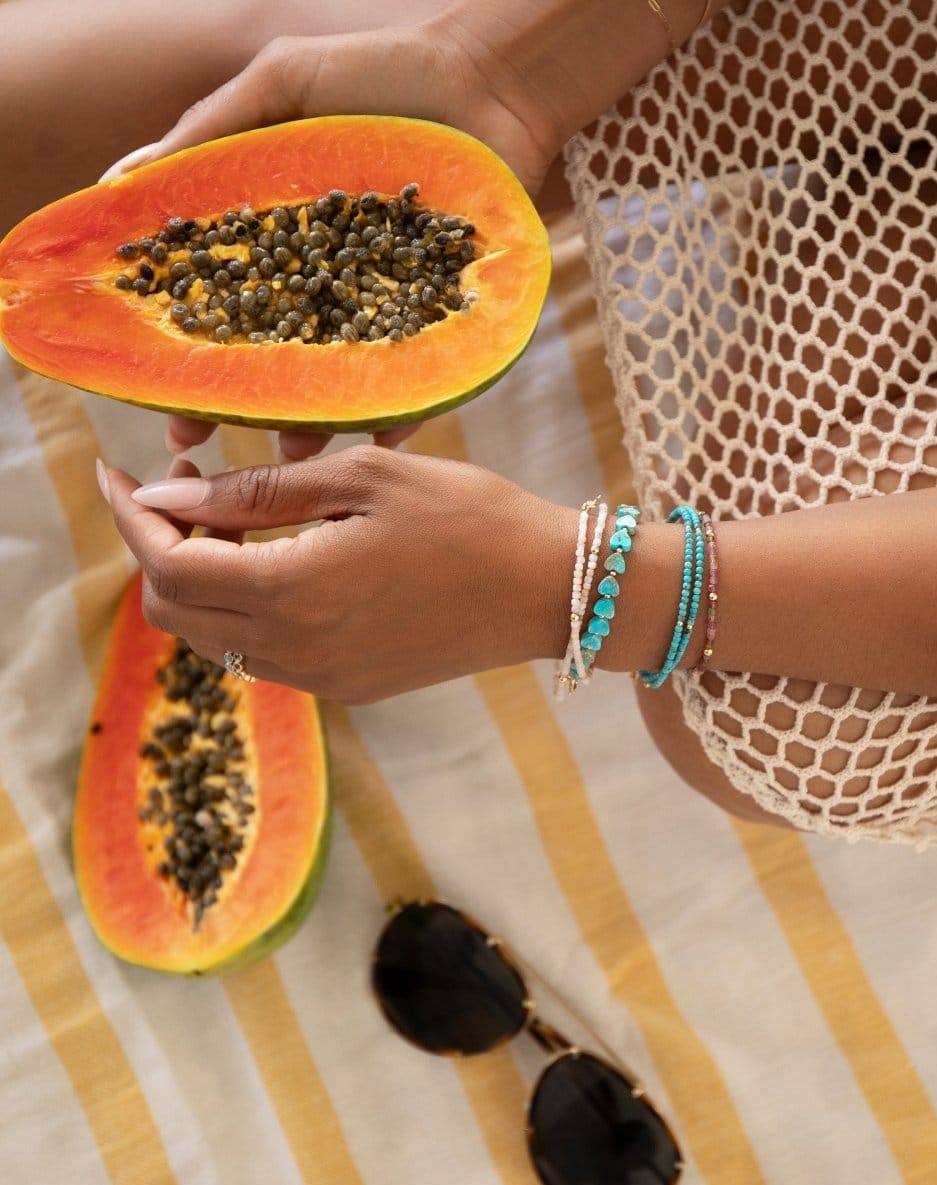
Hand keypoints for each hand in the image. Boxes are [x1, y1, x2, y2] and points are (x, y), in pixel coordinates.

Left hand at [99, 446, 574, 703]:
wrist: (546, 589)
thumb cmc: (468, 517)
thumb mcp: (362, 479)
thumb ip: (256, 492)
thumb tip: (167, 498)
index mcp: (295, 589)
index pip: (169, 563)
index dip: (133, 517)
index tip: (119, 475)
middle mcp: (298, 648)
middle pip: (176, 610)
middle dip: (158, 550)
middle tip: (188, 492)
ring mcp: (323, 677)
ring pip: (213, 638)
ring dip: (200, 583)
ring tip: (233, 524)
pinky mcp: (350, 687)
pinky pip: (263, 654)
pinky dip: (244, 611)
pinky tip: (281, 566)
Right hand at [102, 17, 562, 461]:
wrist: (486, 82)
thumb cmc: (382, 75)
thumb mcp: (283, 87)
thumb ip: (212, 136)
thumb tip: (118, 183)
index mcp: (282, 244)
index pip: (226, 315)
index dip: (195, 362)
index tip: (167, 406)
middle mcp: (329, 286)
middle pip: (277, 363)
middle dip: (240, 411)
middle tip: (205, 449)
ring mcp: (385, 307)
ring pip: (342, 381)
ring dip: (314, 424)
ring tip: (289, 455)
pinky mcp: (442, 317)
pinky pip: (420, 374)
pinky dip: (400, 407)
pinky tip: (375, 437)